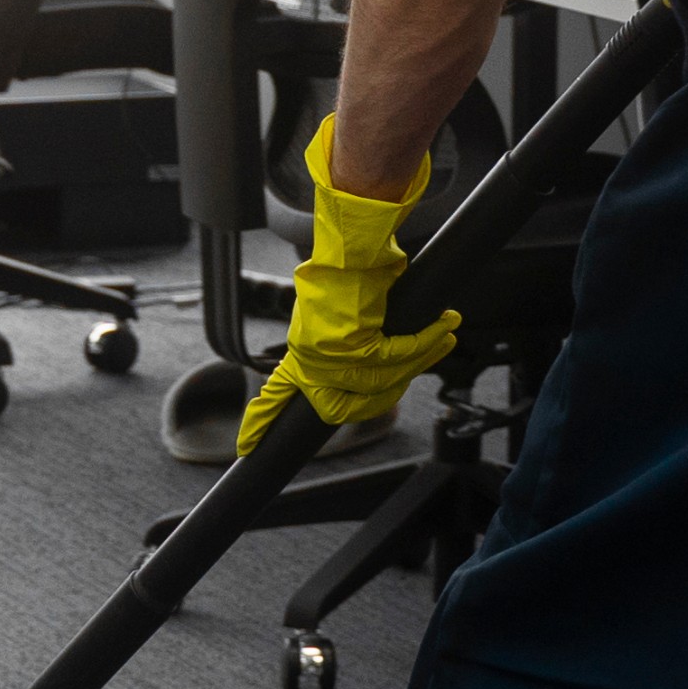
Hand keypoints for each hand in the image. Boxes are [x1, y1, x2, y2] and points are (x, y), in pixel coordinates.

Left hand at [238, 112, 462, 453]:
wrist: (353, 243)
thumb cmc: (349, 271)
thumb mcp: (335, 313)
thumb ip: (347, 342)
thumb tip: (376, 362)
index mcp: (300, 350)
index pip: (276, 394)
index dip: (262, 420)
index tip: (244, 445)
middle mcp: (309, 357)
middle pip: (346, 406)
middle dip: (382, 396)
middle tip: (412, 366)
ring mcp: (329, 354)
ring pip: (382, 382)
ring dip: (418, 359)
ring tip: (441, 335)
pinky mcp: (355, 342)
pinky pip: (399, 357)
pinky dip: (425, 343)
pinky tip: (443, 328)